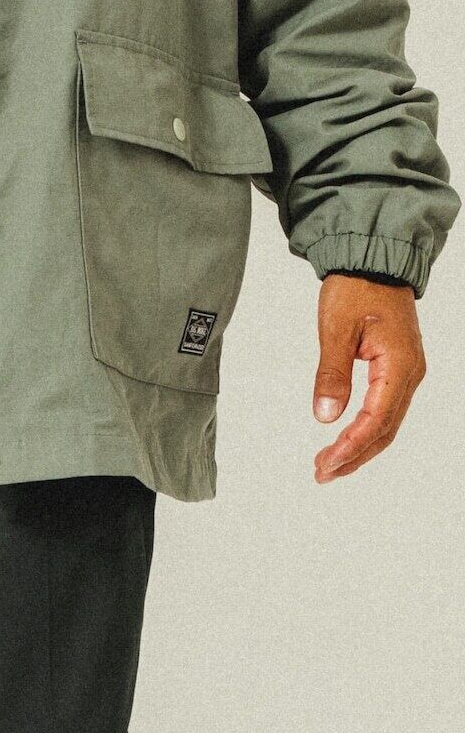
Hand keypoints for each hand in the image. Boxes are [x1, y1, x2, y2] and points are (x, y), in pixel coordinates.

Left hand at [312, 273, 425, 482]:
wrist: (373, 260)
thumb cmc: (356, 287)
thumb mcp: (336, 328)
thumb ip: (332, 373)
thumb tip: (325, 416)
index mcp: (398, 366)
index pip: (376, 421)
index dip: (351, 446)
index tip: (325, 463)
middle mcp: (409, 375)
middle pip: (384, 430)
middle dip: (354, 455)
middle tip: (322, 473)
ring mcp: (407, 373)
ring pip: (386, 422)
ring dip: (360, 446)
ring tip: (330, 463)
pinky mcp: (398, 368)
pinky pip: (386, 408)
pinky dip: (366, 428)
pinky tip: (348, 438)